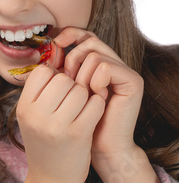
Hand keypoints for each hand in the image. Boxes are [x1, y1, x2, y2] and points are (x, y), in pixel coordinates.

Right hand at [16, 64, 105, 182]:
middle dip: (71, 84)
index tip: (58, 87)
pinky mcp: (78, 134)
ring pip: (80, 89)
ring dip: (85, 94)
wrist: (51, 179)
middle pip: (63, 78)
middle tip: (71, 98)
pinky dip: (97, 105)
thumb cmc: (43, 141)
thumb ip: (39, 91)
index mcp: (23, 108)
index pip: (42, 71)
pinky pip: (94, 104)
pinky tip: (92, 113)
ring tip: (81, 107)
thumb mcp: (30, 116)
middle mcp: (36, 116)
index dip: (54, 75)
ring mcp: (57, 126)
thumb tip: (56, 57)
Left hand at [55, 27, 143, 158]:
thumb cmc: (75, 121)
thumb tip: (50, 45)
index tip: (54, 46)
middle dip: (72, 59)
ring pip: (94, 53)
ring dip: (81, 74)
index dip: (68, 36)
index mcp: (97, 62)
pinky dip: (95, 80)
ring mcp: (124, 71)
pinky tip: (96, 96)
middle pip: (89, 40)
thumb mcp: (63, 90)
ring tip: (82, 93)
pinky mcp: (132, 81)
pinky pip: (105, 67)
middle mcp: (113, 63)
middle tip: (68, 81)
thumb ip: (60, 68)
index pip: (83, 34)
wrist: (97, 148)